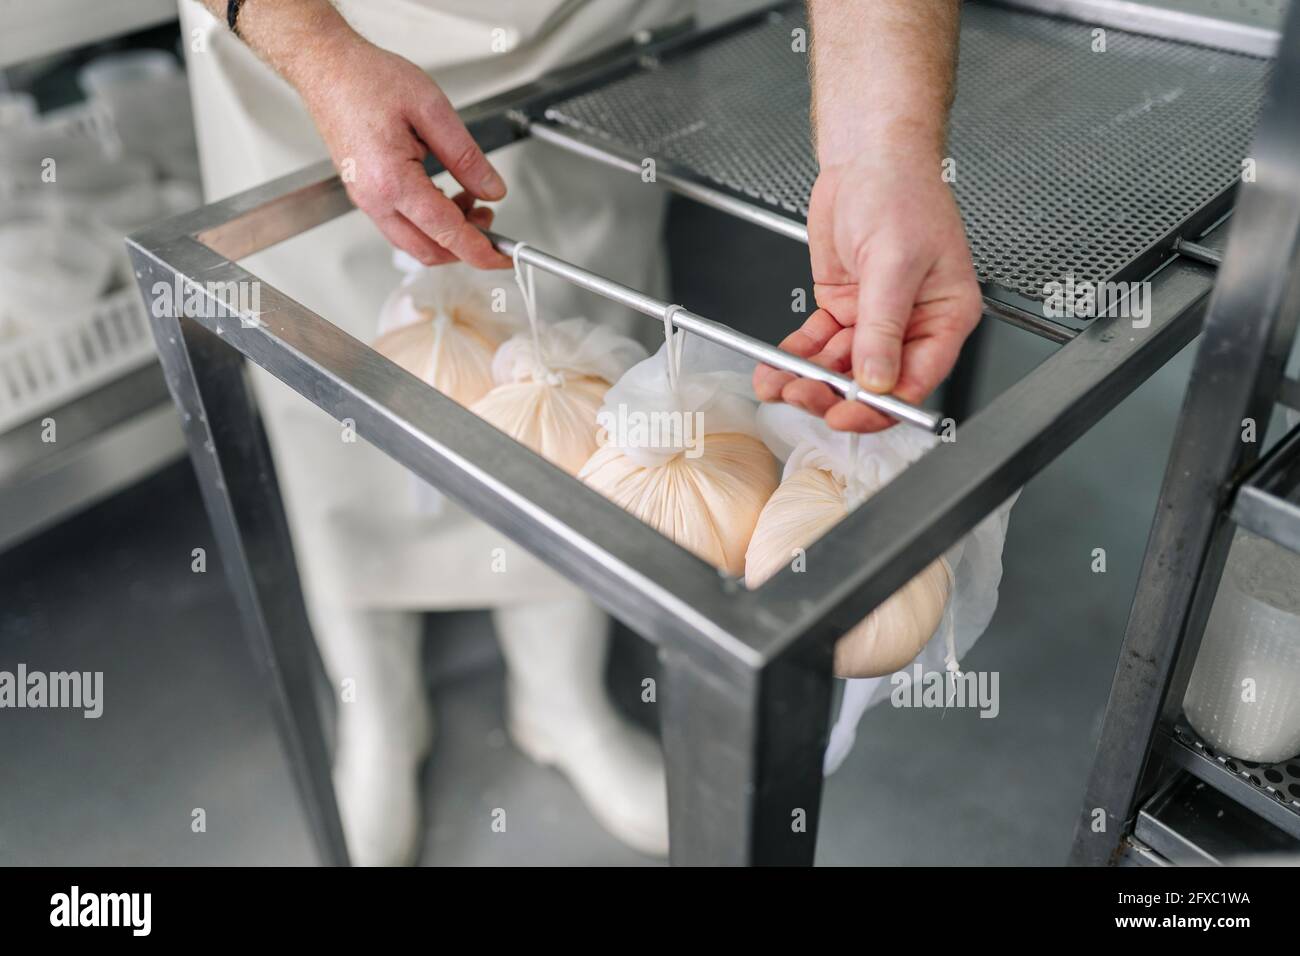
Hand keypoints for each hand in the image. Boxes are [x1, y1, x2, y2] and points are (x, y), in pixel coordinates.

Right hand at [298, 35, 509, 268]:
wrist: (326, 68)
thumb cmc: (366, 79)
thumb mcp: (432, 110)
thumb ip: (466, 156)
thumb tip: (492, 189)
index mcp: (391, 181)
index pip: (447, 233)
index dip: (481, 250)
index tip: (504, 256)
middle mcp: (374, 199)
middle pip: (429, 250)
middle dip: (466, 245)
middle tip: (490, 217)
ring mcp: (366, 200)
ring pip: (415, 242)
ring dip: (447, 233)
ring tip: (471, 200)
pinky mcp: (365, 194)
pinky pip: (401, 226)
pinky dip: (429, 222)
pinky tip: (444, 195)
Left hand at [754, 149, 981, 430]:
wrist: (866, 157)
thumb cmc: (900, 192)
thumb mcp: (894, 261)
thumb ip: (883, 325)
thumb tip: (878, 379)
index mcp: (945, 317)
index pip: (917, 380)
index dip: (880, 406)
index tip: (844, 413)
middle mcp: (911, 324)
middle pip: (874, 383)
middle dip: (835, 394)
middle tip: (802, 394)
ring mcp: (874, 320)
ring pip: (840, 369)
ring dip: (808, 380)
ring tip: (779, 383)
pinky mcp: (843, 309)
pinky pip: (817, 346)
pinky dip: (795, 359)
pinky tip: (774, 370)